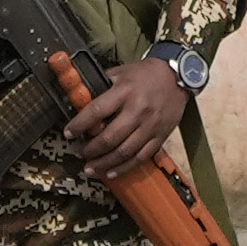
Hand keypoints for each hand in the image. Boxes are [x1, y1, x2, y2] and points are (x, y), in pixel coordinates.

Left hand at [58, 54, 188, 177]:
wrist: (178, 76)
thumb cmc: (146, 74)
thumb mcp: (121, 72)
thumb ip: (102, 85)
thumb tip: (79, 97)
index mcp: (125, 91)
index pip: (97, 111)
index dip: (79, 124)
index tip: (68, 133)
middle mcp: (138, 110)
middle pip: (110, 137)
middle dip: (90, 149)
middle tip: (79, 153)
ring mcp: (150, 125)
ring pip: (124, 151)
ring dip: (104, 164)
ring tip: (90, 168)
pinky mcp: (160, 136)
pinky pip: (141, 157)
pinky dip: (125, 168)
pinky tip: (112, 173)